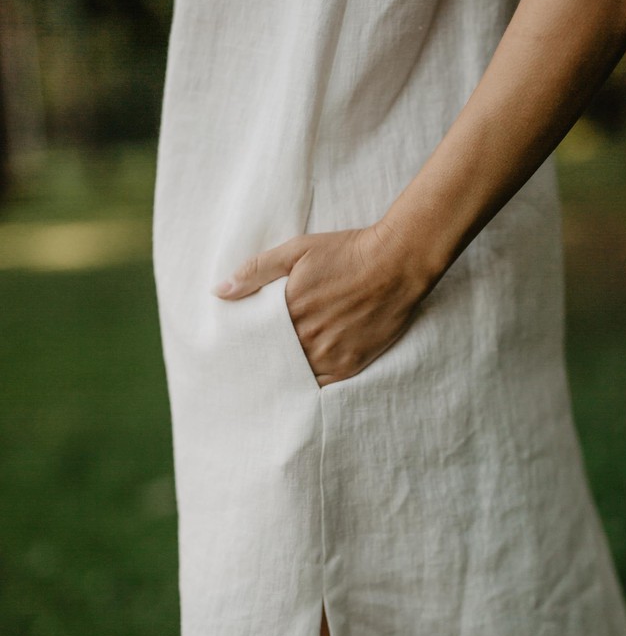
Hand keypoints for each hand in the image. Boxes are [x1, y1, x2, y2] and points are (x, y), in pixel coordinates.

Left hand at [211, 225, 425, 386]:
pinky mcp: (351, 364)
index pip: (255, 339)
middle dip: (263, 362)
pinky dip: (308, 385)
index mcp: (290, 311)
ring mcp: (331, 354)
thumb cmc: (347, 252)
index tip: (238, 348)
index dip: (247, 344)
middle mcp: (308, 337)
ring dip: (284, 375)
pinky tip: (299, 382)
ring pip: (295, 375)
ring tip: (271, 379)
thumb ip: (256, 270)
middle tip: (249, 368)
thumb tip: (219, 291)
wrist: (397, 262)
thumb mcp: (297, 250)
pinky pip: (321, 385)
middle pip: (274, 360)